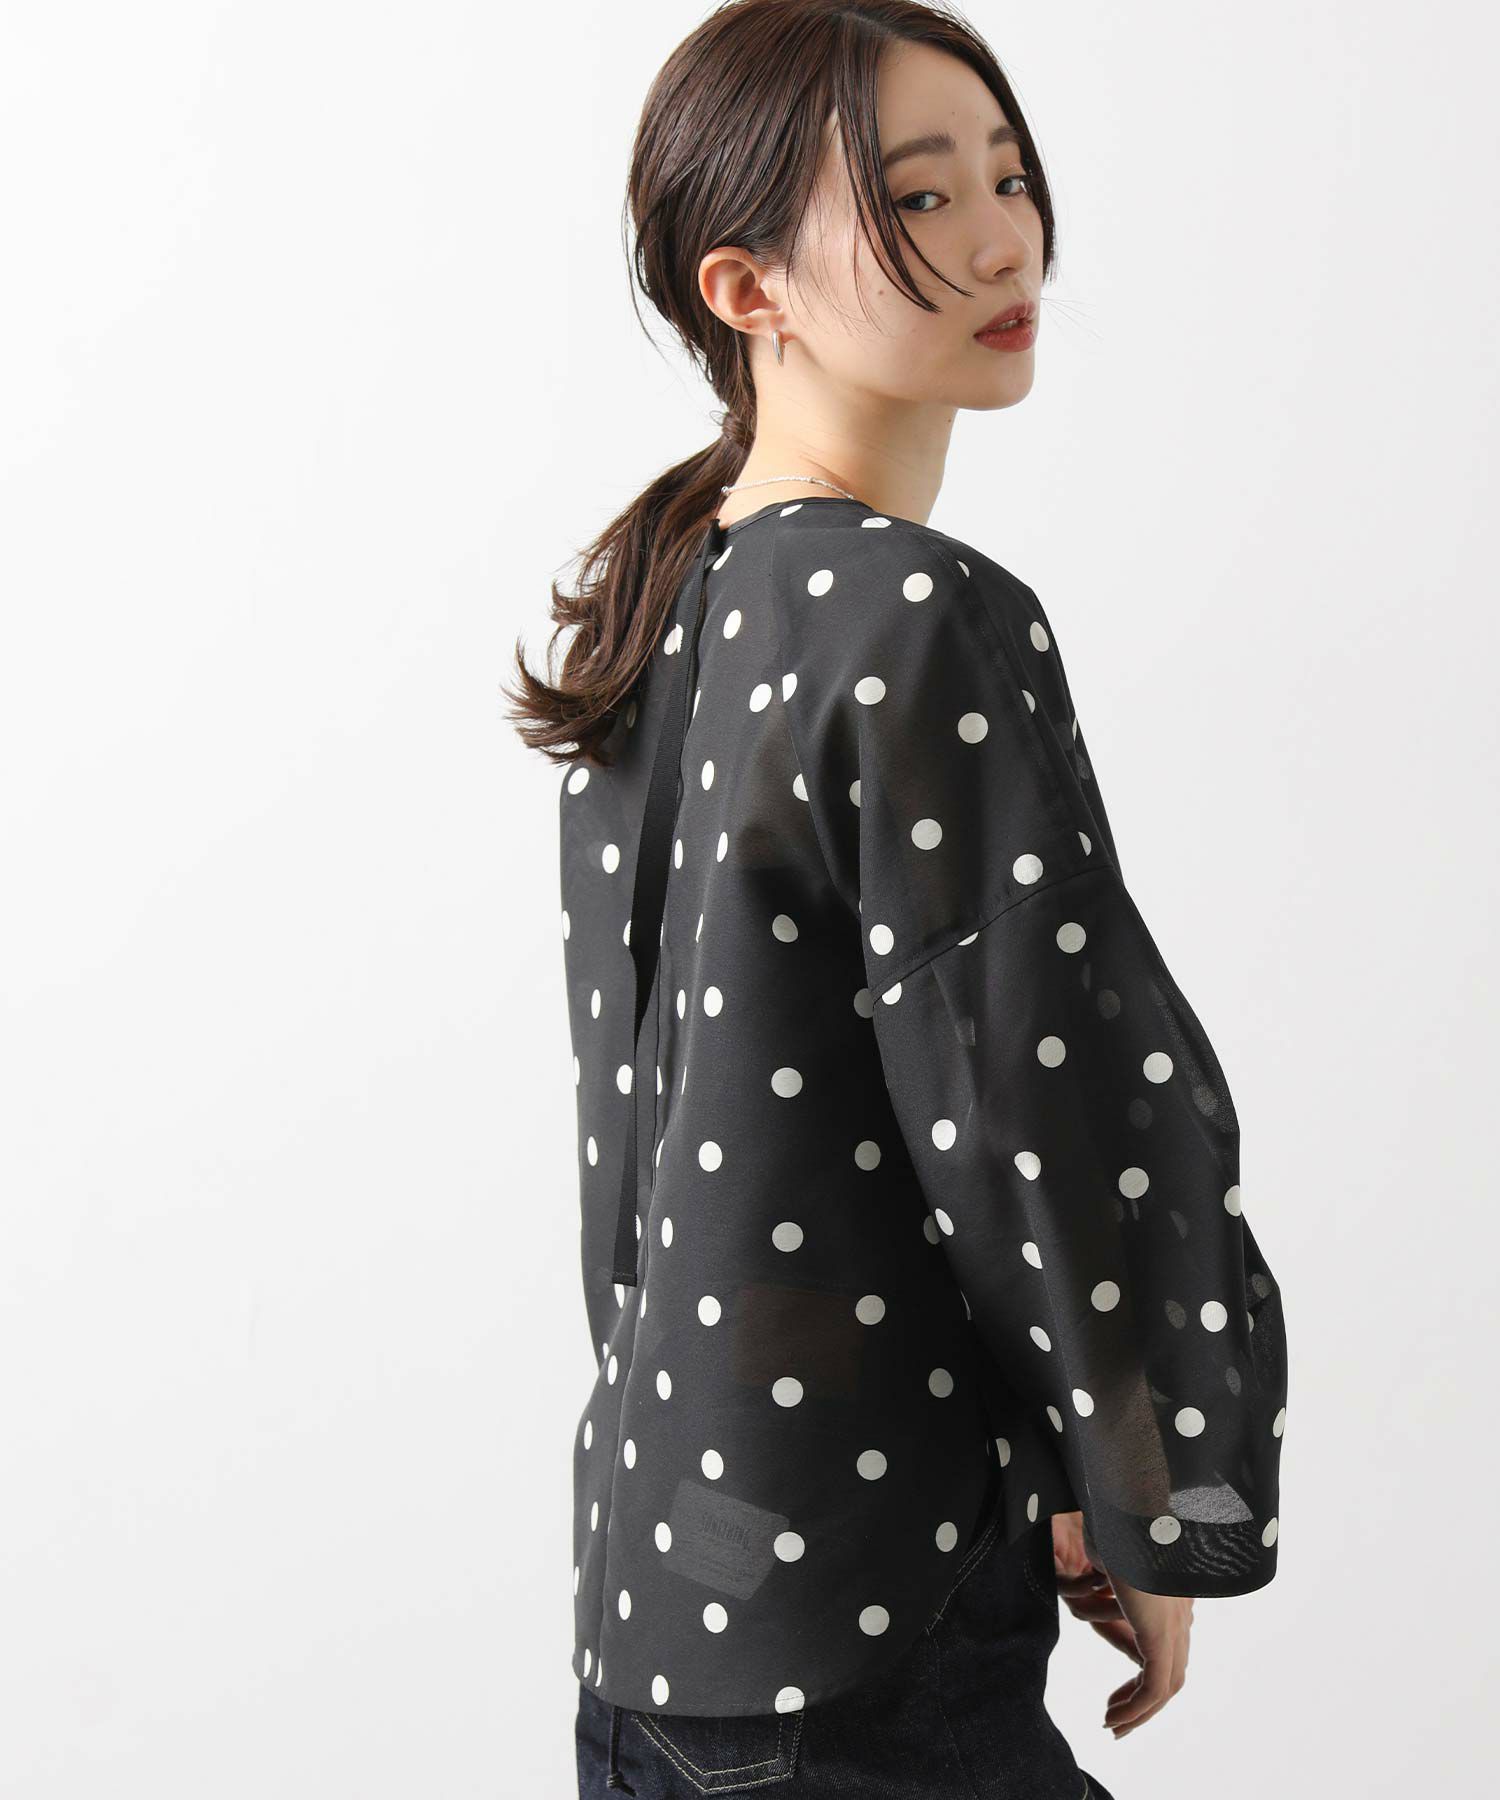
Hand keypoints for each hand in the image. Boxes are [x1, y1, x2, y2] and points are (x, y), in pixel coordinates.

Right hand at [1050, 1513, 1193, 1738]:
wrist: (1131, 1504)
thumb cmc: (1114, 1519)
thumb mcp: (1107, 1558)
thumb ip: (1106, 1583)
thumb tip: (1090, 1591)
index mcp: (1172, 1595)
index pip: (1166, 1648)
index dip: (1144, 1673)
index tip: (1118, 1688)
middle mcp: (1180, 1613)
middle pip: (1171, 1673)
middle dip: (1142, 1701)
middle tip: (1116, 1718)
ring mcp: (1174, 1625)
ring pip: (1166, 1686)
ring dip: (1138, 1711)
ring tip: (1112, 1723)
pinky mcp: (1162, 1634)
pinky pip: (1155, 1687)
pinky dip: (1137, 1706)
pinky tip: (1115, 1715)